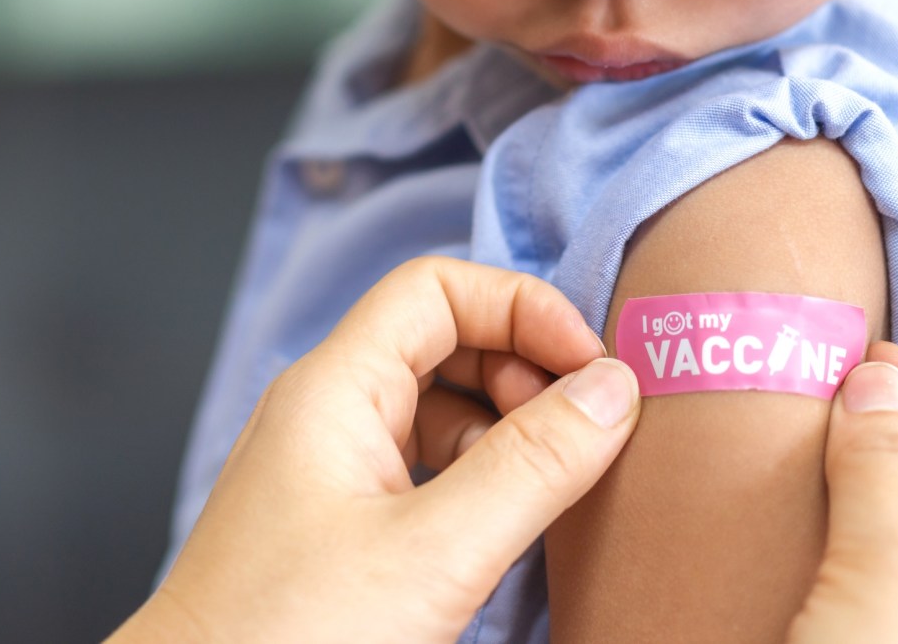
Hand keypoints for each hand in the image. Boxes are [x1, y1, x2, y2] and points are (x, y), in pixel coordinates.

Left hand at [111, 256, 640, 642]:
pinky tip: (511, 516)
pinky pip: (426, 463)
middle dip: (523, 368)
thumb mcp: (433, 554)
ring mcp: (332, 467)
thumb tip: (613, 389)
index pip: (438, 289)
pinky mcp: (343, 521)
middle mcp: (329, 412)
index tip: (590, 368)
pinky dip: (481, 473)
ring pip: (439, 404)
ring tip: (554, 478)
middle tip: (581, 429)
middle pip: (444, 338)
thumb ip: (533, 466)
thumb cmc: (284, 639)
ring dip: (507, 425)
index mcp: (335, 388)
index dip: (523, 309)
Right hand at [788, 342, 897, 642]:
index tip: (881, 364)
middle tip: (836, 398)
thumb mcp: (895, 582)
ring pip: (897, 562)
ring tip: (800, 450)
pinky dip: (821, 551)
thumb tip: (876, 387)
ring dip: (849, 504)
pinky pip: (851, 595)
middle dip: (893, 456)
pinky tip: (783, 522)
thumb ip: (891, 476)